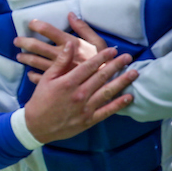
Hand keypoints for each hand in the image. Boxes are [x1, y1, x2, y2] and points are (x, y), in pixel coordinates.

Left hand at [15, 13, 106, 80]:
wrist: (110, 84)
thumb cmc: (105, 61)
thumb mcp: (97, 42)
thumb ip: (83, 28)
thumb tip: (71, 14)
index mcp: (70, 44)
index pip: (49, 31)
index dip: (37, 25)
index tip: (31, 23)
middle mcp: (61, 56)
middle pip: (37, 46)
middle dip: (24, 42)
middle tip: (17, 41)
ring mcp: (58, 70)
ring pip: (35, 62)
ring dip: (26, 58)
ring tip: (19, 57)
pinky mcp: (58, 82)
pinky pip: (40, 79)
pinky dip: (33, 76)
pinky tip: (30, 74)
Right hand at [22, 41, 136, 143]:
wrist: (37, 126)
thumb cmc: (41, 100)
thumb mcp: (47, 78)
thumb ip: (60, 61)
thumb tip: (70, 44)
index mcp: (68, 82)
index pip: (89, 66)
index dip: (102, 57)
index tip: (113, 50)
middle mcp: (79, 94)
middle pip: (101, 77)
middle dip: (116, 65)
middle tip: (128, 57)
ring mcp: (86, 108)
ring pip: (108, 92)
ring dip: (122, 82)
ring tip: (134, 73)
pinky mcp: (89, 120)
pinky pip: (107, 111)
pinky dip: (119, 104)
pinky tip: (129, 97)